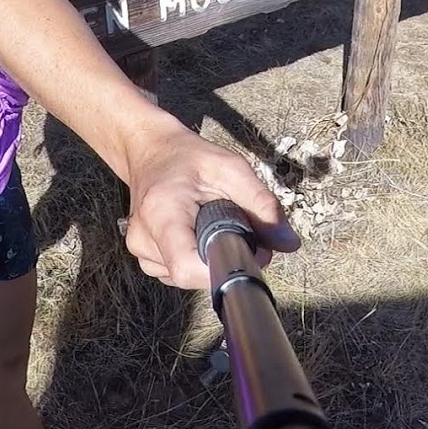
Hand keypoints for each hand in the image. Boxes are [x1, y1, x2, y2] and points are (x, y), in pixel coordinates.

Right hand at [121, 124, 297, 288]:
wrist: (150, 151)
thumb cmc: (189, 157)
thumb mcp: (231, 168)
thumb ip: (261, 203)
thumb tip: (288, 243)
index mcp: (162, 212)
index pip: (187, 267)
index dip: (223, 268)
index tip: (248, 249)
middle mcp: (142, 237)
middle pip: (192, 275)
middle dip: (222, 258)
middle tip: (234, 225)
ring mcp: (139, 249)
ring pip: (186, 277)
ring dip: (208, 258)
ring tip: (208, 222)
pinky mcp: (144, 256)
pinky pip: (177, 274)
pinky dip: (194, 258)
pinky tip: (195, 232)